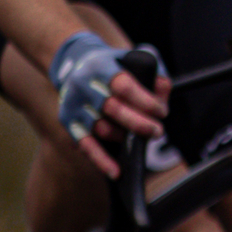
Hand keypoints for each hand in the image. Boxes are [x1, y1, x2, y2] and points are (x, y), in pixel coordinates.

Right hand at [49, 30, 167, 177]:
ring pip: (101, 128)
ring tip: (140, 138)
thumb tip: (163, 97)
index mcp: (101, 66)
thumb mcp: (132, 60)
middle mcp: (84, 85)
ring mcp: (74, 104)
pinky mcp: (68, 122)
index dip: (145, 101)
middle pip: (112, 108)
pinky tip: (116, 171)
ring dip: (124, 137)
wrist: (76, 63)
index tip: (162, 111)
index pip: (123, 86)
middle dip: (139, 123)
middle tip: (158, 131)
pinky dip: (101, 160)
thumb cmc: (113, 65)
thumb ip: (153, 75)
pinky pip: (85, 145)